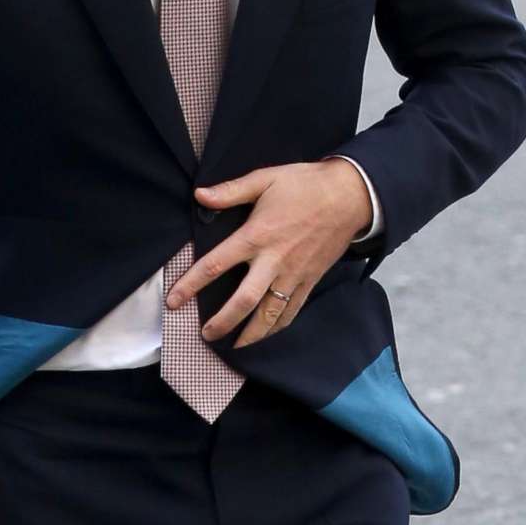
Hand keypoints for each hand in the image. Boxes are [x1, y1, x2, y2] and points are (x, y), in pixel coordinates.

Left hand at [167, 160, 372, 350]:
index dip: (191, 285)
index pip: (215, 265)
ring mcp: (294, 274)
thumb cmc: (305, 184)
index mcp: (257, 236)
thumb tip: (200, 195)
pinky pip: (292, 310)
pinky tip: (264, 335)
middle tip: (206, 335)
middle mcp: (274, 260)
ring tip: (234, 345)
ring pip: (270, 314)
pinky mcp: (310, 280)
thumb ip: (230, 191)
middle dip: (222, 322)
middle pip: (243, 301)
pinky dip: (277, 326)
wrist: (351, 196)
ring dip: (251, 333)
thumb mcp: (265, 179)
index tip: (174, 301)